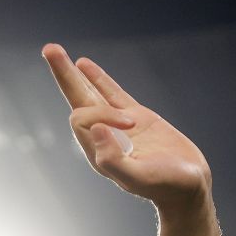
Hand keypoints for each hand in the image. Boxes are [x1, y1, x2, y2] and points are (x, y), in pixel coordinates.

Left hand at [41, 43, 210, 208]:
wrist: (187, 186)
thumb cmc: (165, 186)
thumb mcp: (139, 178)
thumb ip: (113, 160)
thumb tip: (95, 128)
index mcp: (98, 151)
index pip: (84, 118)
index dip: (102, 116)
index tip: (129, 127)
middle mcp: (103, 136)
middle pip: (76, 99)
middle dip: (62, 74)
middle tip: (49, 48)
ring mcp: (119, 125)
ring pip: (90, 92)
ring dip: (72, 73)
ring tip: (54, 51)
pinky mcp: (136, 117)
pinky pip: (112, 92)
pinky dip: (98, 78)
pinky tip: (83, 64)